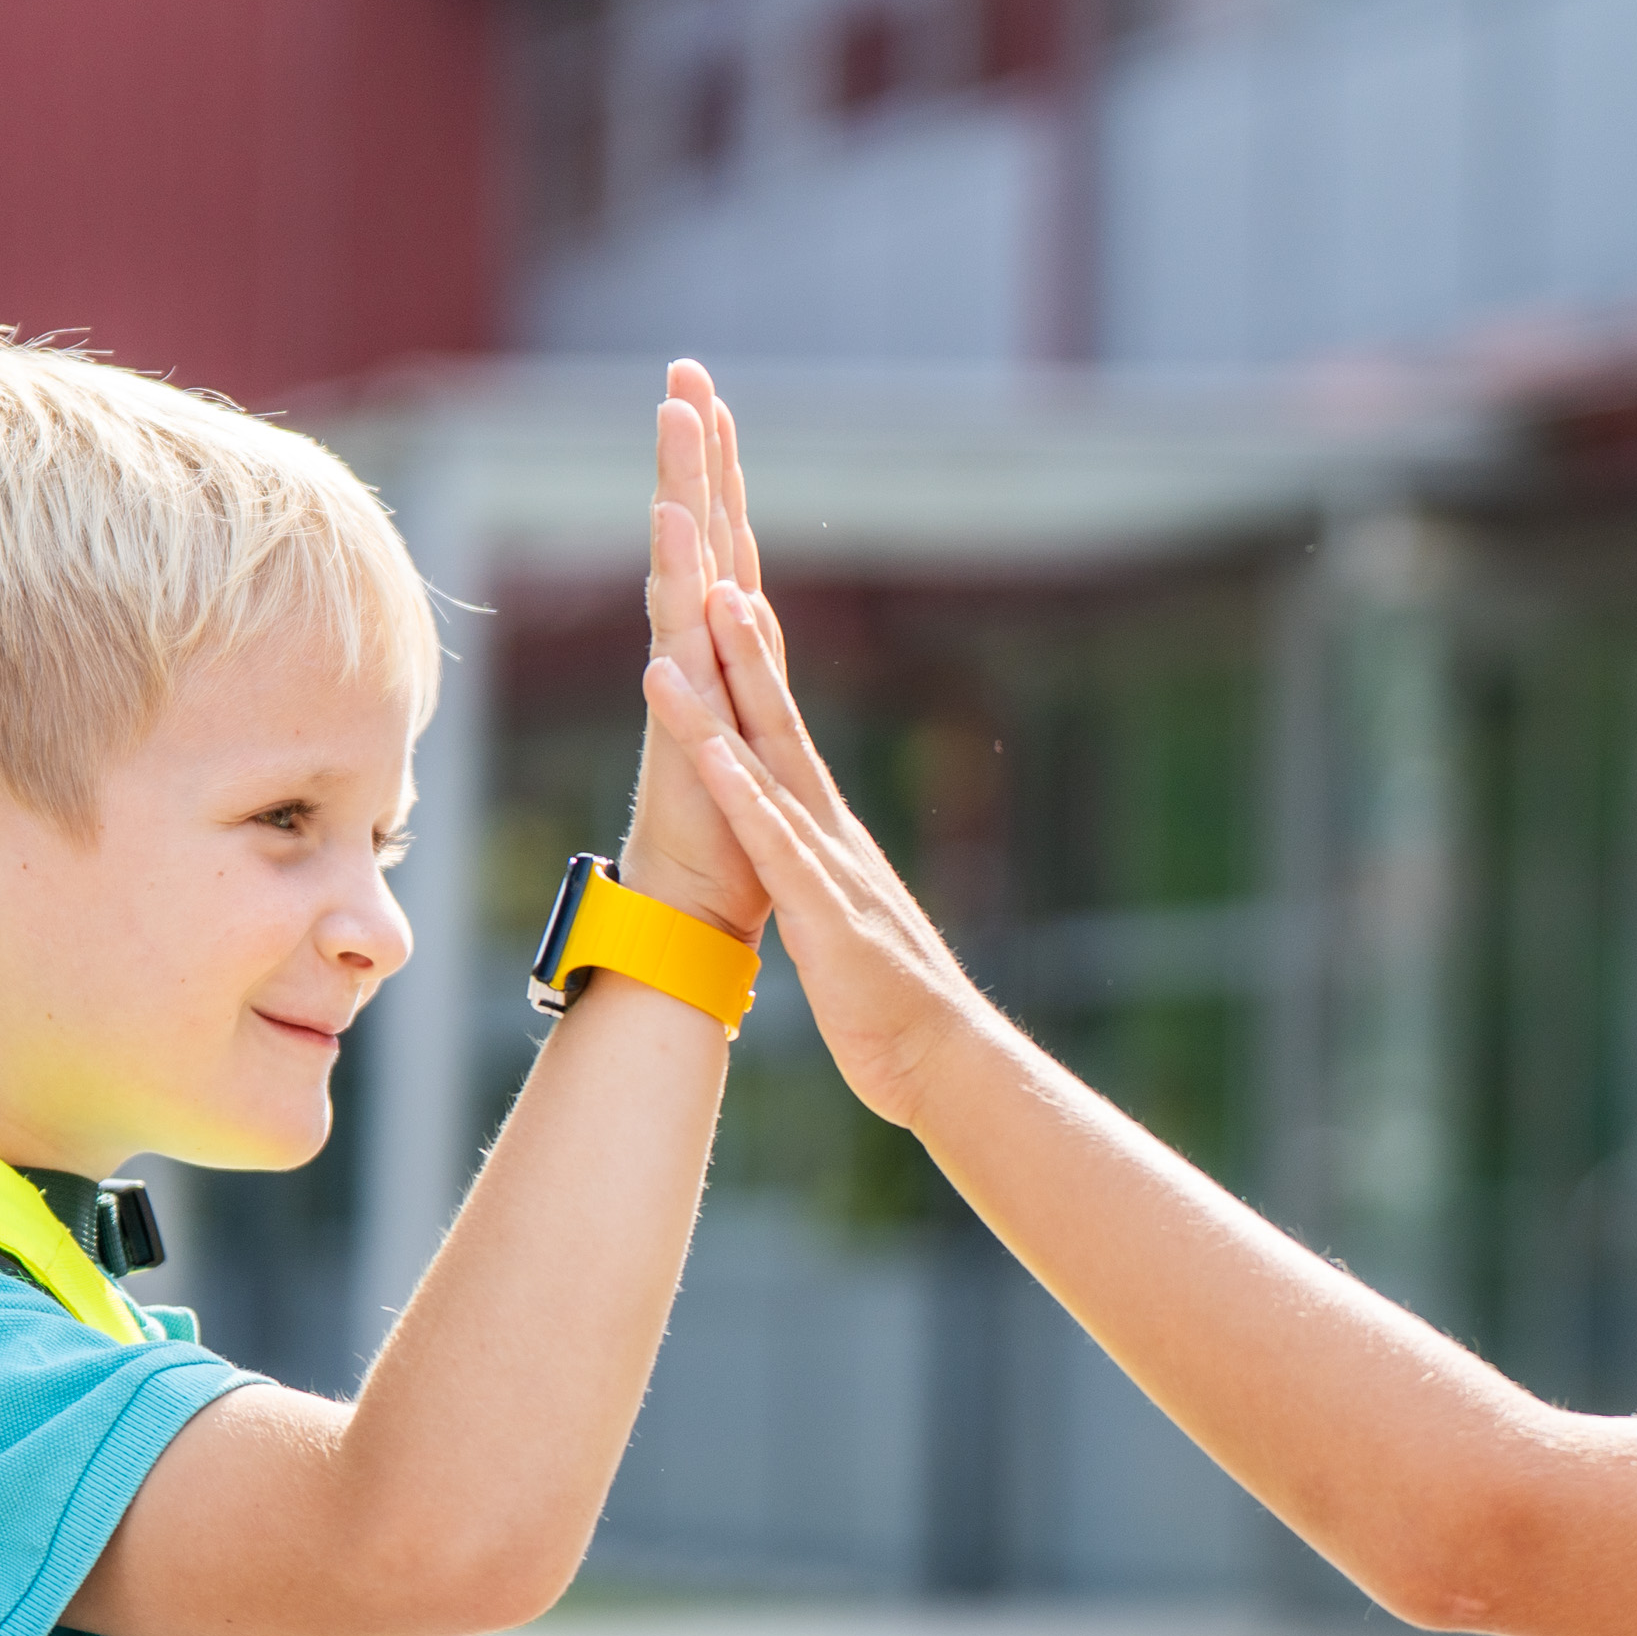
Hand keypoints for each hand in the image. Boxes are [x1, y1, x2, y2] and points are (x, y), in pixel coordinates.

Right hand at [610, 360, 770, 940]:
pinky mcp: (683, 716)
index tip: (714, 400)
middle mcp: (696, 654)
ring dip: (681, 490)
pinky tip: (673, 526)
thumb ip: (747, 686)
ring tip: (675, 417)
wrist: (693, 912)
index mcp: (723, 656)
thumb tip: (745, 631)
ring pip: (683, 565)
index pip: (724, 546)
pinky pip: (679, 632)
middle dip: (693, 451)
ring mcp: (685, 680)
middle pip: (698, 533)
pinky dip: (679, 579)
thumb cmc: (728, 843)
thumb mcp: (756, 744)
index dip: (721, 475)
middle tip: (684, 370)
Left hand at [647, 567, 997, 1132]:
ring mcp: (828, 867)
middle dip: (746, 650)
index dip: (758, 673)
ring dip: (726, 698)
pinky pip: (775, 845)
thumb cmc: (890, 1002)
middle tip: (715, 577)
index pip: (786, 738)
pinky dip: (740, 796)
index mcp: (828, 836)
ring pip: (767, 766)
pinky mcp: (824, 914)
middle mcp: (829, 833)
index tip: (732, 605)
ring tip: (691, 634)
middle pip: (781, 723)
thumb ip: (821, 885)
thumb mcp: (841, 925)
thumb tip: (805, 868)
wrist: (945, 1058)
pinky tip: (709, 755)